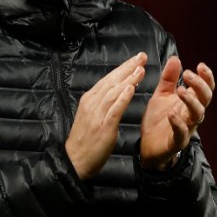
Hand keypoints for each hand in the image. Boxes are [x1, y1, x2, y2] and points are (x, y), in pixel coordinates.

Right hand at [65, 52, 146, 178]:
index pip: (108, 79)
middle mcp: (92, 104)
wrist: (74, 160)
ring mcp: (97, 115)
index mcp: (89, 100)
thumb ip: (101, 104)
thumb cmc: (84, 141)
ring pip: (114, 92)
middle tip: (141, 56)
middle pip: (111, 81)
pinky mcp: (103, 127)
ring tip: (140, 69)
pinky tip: (131, 89)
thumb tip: (116, 91)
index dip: (122, 68)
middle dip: (127, 68)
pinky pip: (114, 110)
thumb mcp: (90, 116)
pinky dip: (123, 98)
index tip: (135, 59)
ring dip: (128, 79)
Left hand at [140, 57, 214, 169]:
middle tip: (187, 74)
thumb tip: (175, 58)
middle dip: (199, 85)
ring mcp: (186, 128)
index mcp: (190, 102)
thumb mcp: (161, 95)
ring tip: (181, 90)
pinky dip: (178, 123)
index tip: (200, 65)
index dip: (206, 77)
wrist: (148, 145)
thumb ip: (169, 78)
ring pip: (198, 114)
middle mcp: (191, 114)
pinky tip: (172, 114)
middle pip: (205, 99)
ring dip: (191, 101)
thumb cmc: (158, 119)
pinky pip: (182, 133)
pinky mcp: (177, 141)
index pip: (205, 88)